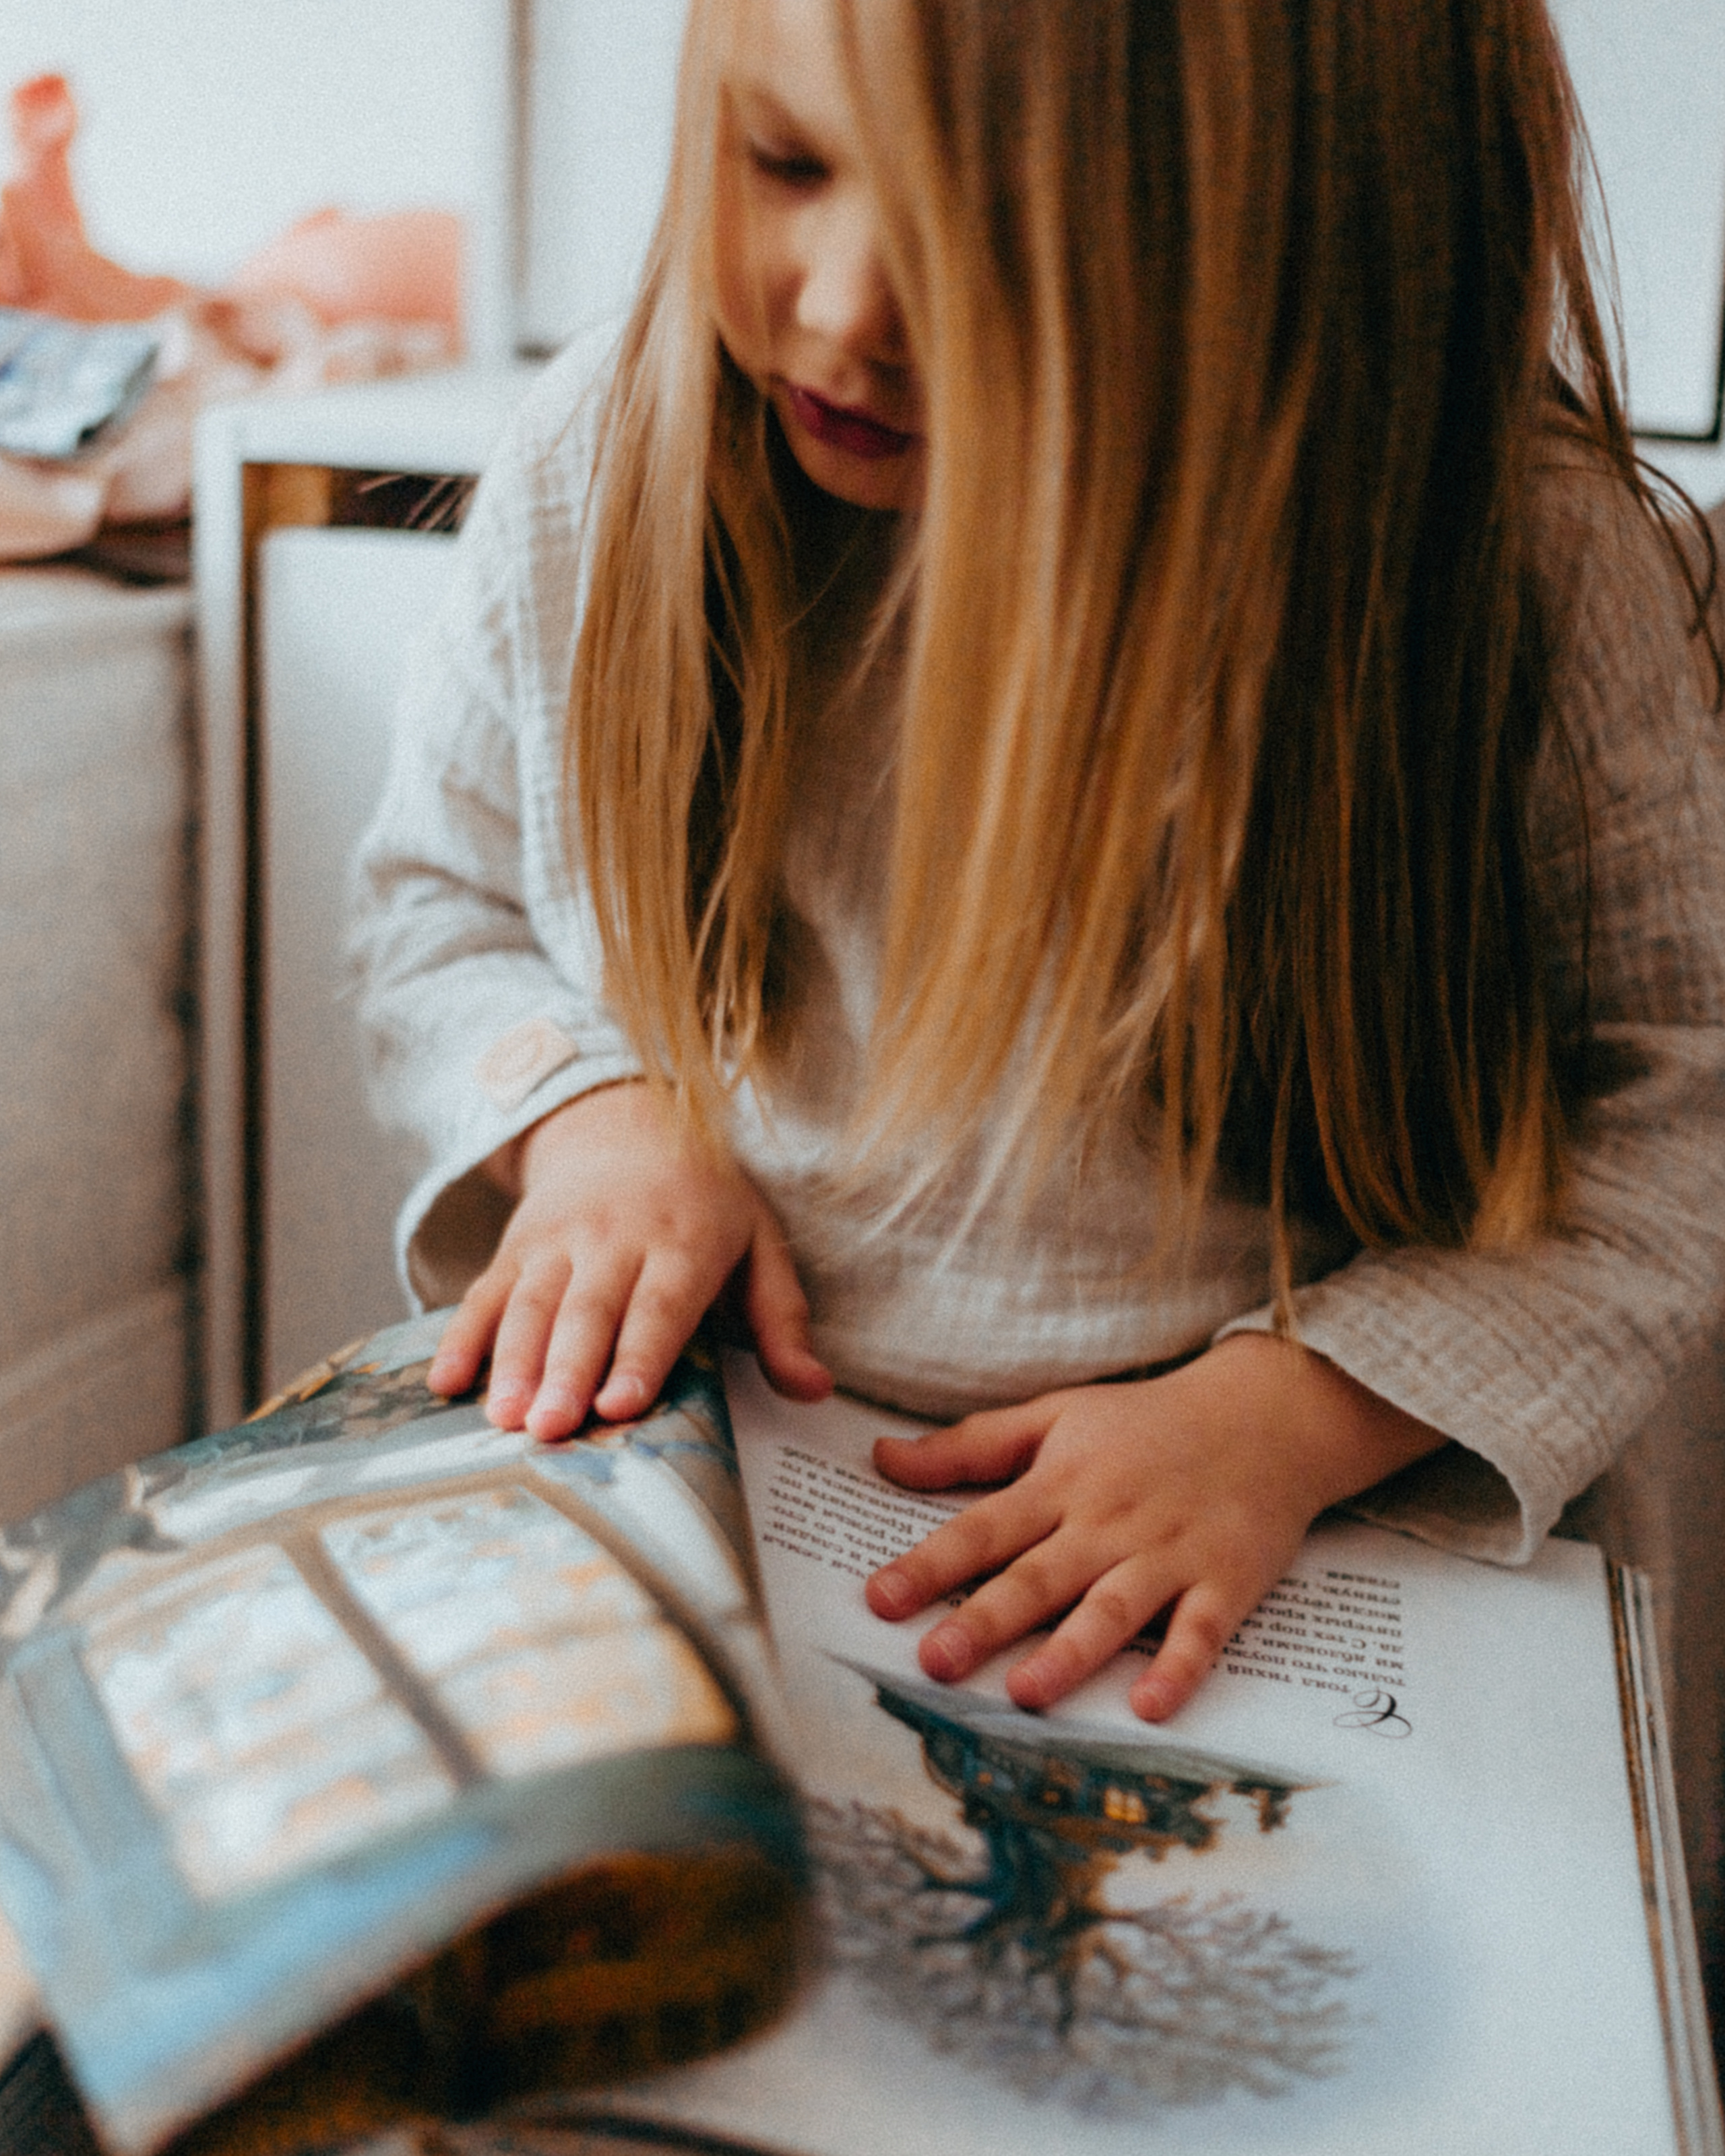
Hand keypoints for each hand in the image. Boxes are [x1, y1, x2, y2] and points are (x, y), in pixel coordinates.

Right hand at [427, 1081, 830, 1437]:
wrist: (626, 1125)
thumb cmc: (705, 1202)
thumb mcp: (760, 1244)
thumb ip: (782, 1319)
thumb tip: (816, 1389)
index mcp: (683, 1242)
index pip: (659, 1306)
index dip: (638, 1355)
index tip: (620, 1405)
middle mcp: (615, 1239)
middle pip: (588, 1312)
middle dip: (567, 1373)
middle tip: (551, 1429)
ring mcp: (558, 1241)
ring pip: (531, 1306)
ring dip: (513, 1363)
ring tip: (504, 1419)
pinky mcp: (516, 1246)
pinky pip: (484, 1293)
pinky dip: (461, 1337)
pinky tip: (445, 1383)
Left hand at [864, 1333, 1442, 1721]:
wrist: (1264, 1415)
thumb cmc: (1146, 1423)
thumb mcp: (1055, 1415)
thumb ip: (971, 1445)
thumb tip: (882, 1458)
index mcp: (1061, 1483)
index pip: (983, 1528)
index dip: (929, 1565)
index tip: (879, 1600)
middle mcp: (1108, 1522)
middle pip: (1038, 1578)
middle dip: (985, 1621)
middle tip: (934, 1663)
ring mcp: (1168, 1554)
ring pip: (1112, 1610)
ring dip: (1069, 1653)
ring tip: (1025, 1694)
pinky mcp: (1225, 1581)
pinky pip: (1199, 1632)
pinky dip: (1177, 1669)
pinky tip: (1149, 1706)